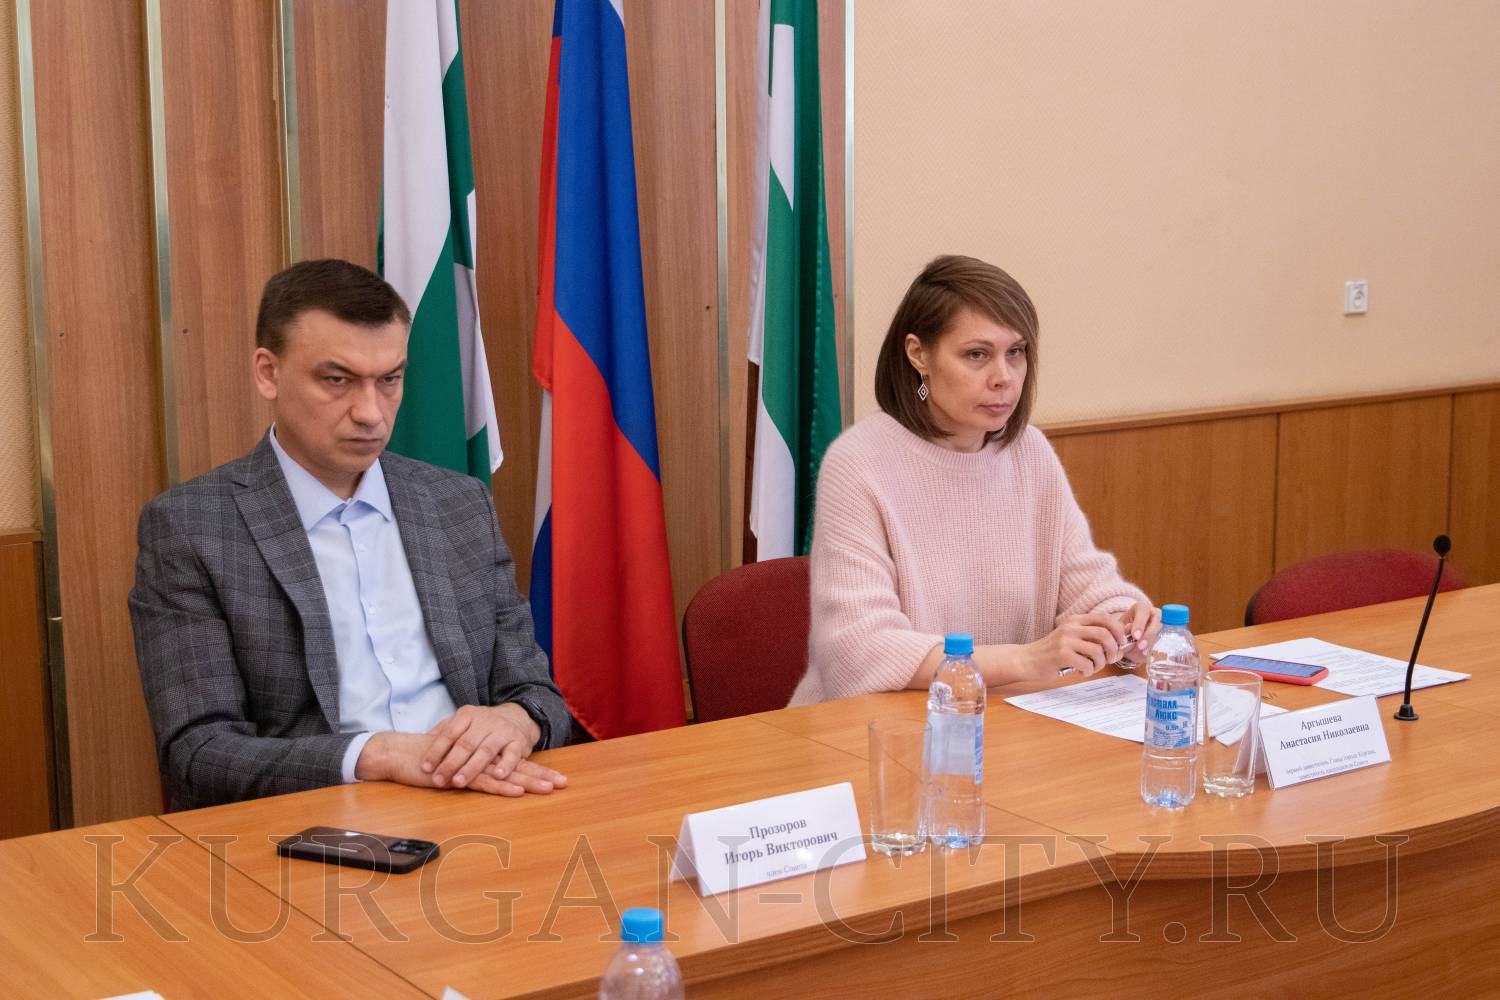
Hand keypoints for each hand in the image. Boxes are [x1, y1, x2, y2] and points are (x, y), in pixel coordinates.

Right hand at [355, 729, 567, 796]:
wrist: (402, 754)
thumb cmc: (429, 762)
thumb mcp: (457, 768)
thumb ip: (472, 771)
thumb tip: (490, 780)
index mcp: (484, 756)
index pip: (516, 763)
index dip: (538, 770)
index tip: (559, 778)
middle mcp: (482, 758)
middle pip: (518, 768)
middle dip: (542, 776)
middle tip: (564, 783)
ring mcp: (472, 766)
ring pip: (507, 775)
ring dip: (529, 782)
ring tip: (549, 788)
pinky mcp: (459, 775)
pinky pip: (484, 782)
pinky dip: (502, 787)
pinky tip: (517, 791)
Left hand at [422, 703, 541, 789]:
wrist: (517, 716)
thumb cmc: (483, 726)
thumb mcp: (463, 722)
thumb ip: (444, 731)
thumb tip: (421, 743)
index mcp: (467, 715)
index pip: (449, 733)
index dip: (436, 750)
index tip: (425, 767)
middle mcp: (485, 721)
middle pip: (466, 743)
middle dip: (450, 763)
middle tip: (438, 780)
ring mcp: (503, 731)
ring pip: (486, 750)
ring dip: (472, 768)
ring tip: (459, 782)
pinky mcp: (518, 742)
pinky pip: (512, 754)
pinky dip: (505, 765)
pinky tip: (497, 776)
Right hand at [1024, 613, 1126, 678]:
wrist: (1027, 660)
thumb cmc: (1052, 652)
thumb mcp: (1072, 638)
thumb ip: (1092, 640)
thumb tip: (1120, 649)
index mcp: (1075, 620)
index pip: (1105, 618)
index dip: (1118, 631)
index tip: (1120, 643)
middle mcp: (1071, 627)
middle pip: (1104, 634)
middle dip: (1113, 649)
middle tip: (1111, 659)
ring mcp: (1066, 640)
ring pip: (1097, 651)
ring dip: (1101, 663)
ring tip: (1093, 667)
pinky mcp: (1062, 655)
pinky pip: (1087, 664)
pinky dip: (1089, 671)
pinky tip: (1082, 672)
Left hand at [1120, 601, 1161, 664]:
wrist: (1129, 633)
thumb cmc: (1123, 626)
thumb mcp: (1119, 626)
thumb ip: (1121, 630)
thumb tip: (1123, 639)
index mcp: (1142, 607)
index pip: (1143, 611)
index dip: (1140, 624)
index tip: (1135, 636)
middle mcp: (1154, 613)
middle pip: (1155, 622)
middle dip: (1147, 635)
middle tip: (1140, 646)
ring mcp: (1161, 623)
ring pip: (1159, 632)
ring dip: (1151, 642)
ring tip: (1142, 652)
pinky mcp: (1164, 634)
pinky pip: (1162, 641)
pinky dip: (1154, 648)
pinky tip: (1146, 654)